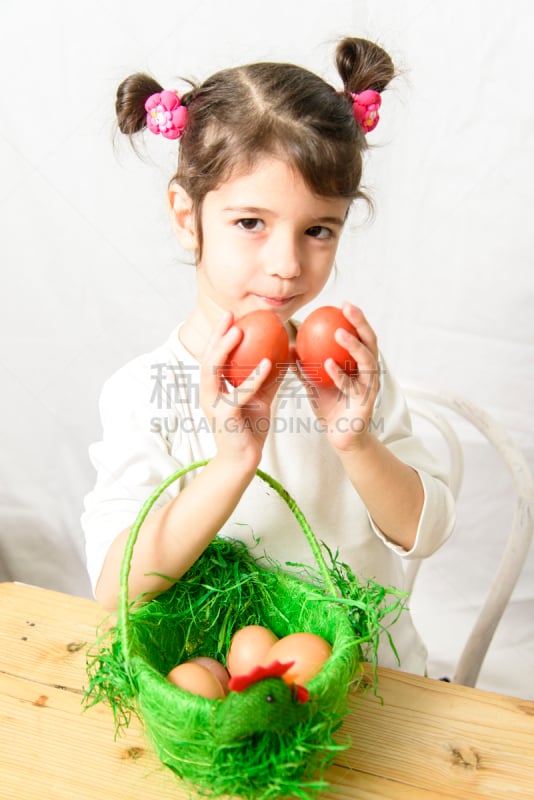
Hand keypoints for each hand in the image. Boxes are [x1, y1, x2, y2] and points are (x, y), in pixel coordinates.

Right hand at [200, 312, 282, 469]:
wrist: (244, 460)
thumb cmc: (251, 428)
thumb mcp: (261, 398)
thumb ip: (269, 377)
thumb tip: (286, 352)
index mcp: (214, 388)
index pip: (213, 356)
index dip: (219, 334)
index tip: (232, 315)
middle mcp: (208, 394)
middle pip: (207, 358)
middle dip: (216, 335)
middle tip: (230, 316)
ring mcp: (213, 405)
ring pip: (213, 372)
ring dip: (225, 350)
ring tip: (239, 332)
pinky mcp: (225, 417)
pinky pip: (239, 394)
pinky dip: (253, 378)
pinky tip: (267, 362)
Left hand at [297, 302, 380, 451]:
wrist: (342, 437)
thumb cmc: (330, 407)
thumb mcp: (315, 383)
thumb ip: (305, 365)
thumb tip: (286, 346)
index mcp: (361, 364)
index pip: (362, 335)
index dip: (356, 318)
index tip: (342, 303)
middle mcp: (369, 372)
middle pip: (370, 341)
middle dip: (361, 322)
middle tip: (347, 308)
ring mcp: (370, 387)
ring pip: (366, 362)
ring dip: (353, 346)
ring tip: (339, 333)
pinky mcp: (366, 403)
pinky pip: (351, 386)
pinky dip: (340, 375)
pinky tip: (328, 365)